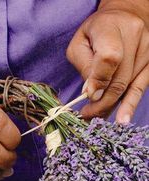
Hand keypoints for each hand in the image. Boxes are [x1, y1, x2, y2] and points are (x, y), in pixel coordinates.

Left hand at [66, 0, 148, 123]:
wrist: (125, 17)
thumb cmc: (96, 33)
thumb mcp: (80, 43)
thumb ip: (84, 66)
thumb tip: (91, 93)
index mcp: (111, 26)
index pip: (109, 57)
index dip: (99, 80)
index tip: (89, 96)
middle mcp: (135, 36)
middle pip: (119, 79)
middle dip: (100, 103)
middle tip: (86, 115)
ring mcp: (147, 50)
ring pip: (127, 87)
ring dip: (109, 106)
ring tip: (95, 117)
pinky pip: (139, 89)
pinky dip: (129, 106)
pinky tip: (122, 120)